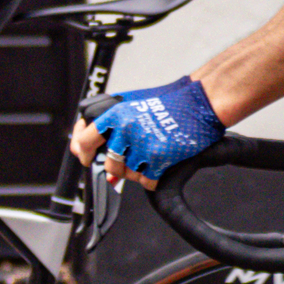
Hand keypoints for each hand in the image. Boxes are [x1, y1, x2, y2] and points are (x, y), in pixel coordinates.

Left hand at [78, 77, 224, 188]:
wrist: (199, 102)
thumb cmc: (170, 101)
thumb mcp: (133, 104)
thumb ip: (113, 126)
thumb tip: (100, 155)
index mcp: (115, 114)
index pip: (84, 141)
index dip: (84, 154)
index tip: (88, 158)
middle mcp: (125, 129)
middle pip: (109, 164)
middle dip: (118, 166)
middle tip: (131, 157)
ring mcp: (142, 145)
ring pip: (128, 175)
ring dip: (137, 171)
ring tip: (150, 154)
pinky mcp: (159, 159)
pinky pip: (147, 182)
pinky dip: (153, 177)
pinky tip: (161, 162)